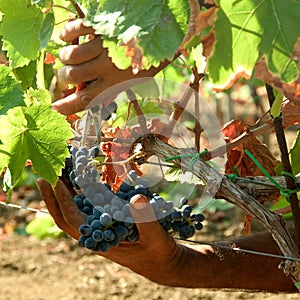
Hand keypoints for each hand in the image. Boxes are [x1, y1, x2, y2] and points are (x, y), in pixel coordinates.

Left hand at [36, 178, 184, 285]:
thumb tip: (136, 197)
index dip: (61, 200)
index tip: (53, 180)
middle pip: (66, 215)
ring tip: (60, 171)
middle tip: (45, 174)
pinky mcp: (110, 221)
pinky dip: (85, 191)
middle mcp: (96, 233)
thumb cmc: (158, 253)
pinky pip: (92, 205)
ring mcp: (102, 227)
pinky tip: (84, 178)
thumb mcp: (155, 237)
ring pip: (77, 209)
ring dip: (67, 191)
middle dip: (53, 196)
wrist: (164, 262)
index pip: (72, 220)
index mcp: (100, 241)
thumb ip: (146, 218)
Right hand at [53, 19, 170, 115]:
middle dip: (64, 78)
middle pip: (72, 77)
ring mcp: (104, 45)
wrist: (163, 34)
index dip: (68, 107)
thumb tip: (87, 94)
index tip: (56, 108)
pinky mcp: (101, 25)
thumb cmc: (147, 60)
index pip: (87, 100)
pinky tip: (68, 38)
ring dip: (65, 58)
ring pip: (70, 56)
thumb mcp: (133, 81)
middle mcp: (109, 66)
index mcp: (117, 83)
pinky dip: (66, 35)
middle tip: (66, 76)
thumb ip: (111, 88)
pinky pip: (73, 31)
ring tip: (70, 56)